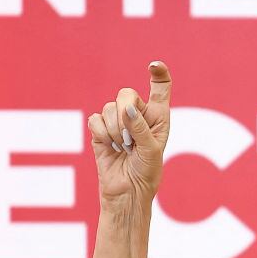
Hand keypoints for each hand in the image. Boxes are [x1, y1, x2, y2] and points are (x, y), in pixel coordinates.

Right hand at [87, 61, 171, 208]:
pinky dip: (102, 134)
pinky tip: (111, 148)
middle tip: (129, 139)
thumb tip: (127, 109)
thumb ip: (141, 129)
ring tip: (123, 149)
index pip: (161, 87)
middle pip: (126, 93)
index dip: (159, 73)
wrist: (127, 192)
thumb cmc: (146, 173)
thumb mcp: (152, 152)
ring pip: (109, 108)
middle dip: (125, 114)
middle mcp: (138, 114)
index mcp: (158, 117)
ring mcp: (118, 121)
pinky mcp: (101, 130)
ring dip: (115, 131)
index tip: (154, 65)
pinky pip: (95, 120)